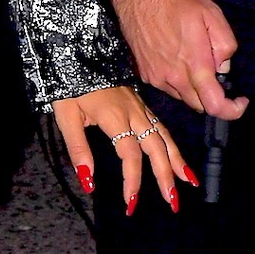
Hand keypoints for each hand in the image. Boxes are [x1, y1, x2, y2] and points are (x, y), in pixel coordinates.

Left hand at [53, 85, 193, 215]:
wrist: (79, 52)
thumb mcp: (65, 117)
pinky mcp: (141, 104)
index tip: (130, 201)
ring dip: (177, 161)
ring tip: (189, 183)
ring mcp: (140, 107)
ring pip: (164, 136)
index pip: (130, 154)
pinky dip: (173, 145)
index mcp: (114, 116)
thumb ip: (78, 149)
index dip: (132, 179)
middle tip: (172, 201)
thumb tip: (88, 181)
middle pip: (156, 147)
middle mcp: (133, 112)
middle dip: (166, 175)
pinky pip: (162, 127)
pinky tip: (179, 158)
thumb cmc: (69, 86)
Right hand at [112, 0, 247, 119]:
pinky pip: (167, 87)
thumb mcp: (212, 14)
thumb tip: (222, 67)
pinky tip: (176, 58)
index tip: (240, 100)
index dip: (232, 110)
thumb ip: (224, 44)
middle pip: (199, 105)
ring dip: (194, 88)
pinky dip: (177, 81)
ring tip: (194, 61)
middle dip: (213, 96)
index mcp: (194, 66)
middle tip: (216, 73)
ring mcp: (156, 77)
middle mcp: (173, 78)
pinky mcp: (144, 73)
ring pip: (182, 97)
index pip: (215, 106)